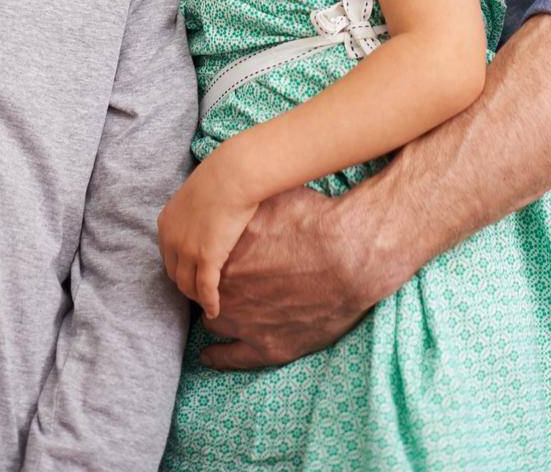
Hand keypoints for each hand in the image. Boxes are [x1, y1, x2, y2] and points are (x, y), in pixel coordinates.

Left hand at [156, 148, 258, 319]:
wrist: (233, 175)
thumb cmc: (222, 178)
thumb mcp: (196, 195)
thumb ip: (194, 213)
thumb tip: (204, 220)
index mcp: (166, 223)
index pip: (168, 256)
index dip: (181, 268)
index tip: (192, 274)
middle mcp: (171, 239)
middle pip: (175, 274)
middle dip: (186, 285)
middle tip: (201, 292)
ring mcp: (187, 250)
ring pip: (188, 286)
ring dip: (197, 297)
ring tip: (208, 303)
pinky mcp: (206, 258)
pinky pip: (206, 290)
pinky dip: (209, 303)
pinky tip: (215, 310)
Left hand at [201, 179, 409, 369]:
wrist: (351, 257)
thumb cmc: (314, 221)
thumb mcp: (269, 200)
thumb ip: (243, 206)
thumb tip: (230, 192)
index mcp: (221, 256)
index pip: (199, 261)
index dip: (208, 258)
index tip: (215, 255)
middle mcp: (226, 292)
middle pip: (204, 291)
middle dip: (212, 285)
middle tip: (226, 277)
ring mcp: (245, 323)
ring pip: (213, 322)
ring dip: (216, 314)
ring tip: (220, 309)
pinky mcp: (268, 348)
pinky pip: (230, 358)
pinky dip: (217, 356)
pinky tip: (208, 356)